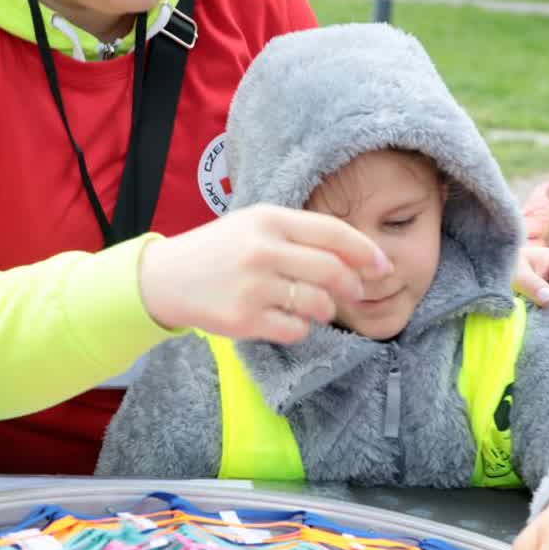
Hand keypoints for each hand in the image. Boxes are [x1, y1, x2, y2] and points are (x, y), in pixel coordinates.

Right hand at [138, 204, 391, 343]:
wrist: (166, 278)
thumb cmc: (220, 250)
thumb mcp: (255, 225)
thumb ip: (300, 234)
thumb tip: (356, 255)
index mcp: (269, 219)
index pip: (333, 232)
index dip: (365, 251)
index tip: (382, 265)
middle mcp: (262, 250)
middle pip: (332, 271)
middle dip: (353, 286)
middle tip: (355, 293)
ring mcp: (252, 287)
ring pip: (317, 304)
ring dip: (327, 310)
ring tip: (317, 307)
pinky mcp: (243, 320)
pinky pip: (296, 330)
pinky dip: (302, 329)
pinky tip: (289, 320)